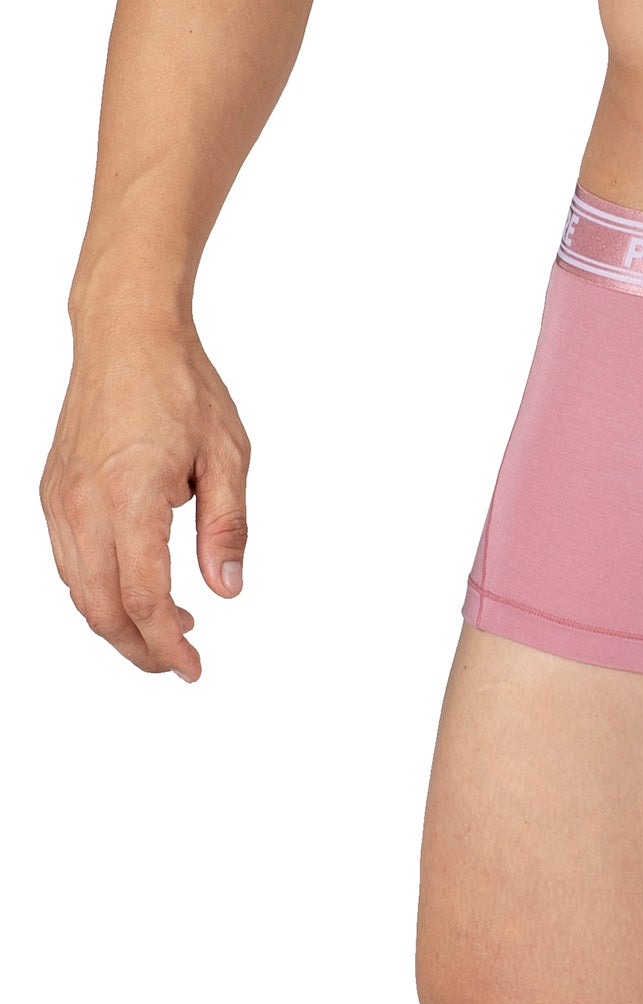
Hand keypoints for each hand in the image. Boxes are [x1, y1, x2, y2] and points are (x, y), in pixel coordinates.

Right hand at [41, 320, 250, 680]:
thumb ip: (227, 526)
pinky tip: (134, 588)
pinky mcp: (52, 492)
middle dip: (139, 647)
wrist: (126, 335)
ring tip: (167, 628)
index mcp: (131, 495)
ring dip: (117, 622)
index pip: (143, 596)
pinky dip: (97, 589)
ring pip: (78, 590)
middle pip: (100, 608)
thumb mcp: (229, 453)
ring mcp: (60, 499)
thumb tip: (227, 589)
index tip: (193, 668)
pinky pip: (68, 560)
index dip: (167, 643)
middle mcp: (83, 504)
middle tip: (179, 661)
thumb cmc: (180, 385)